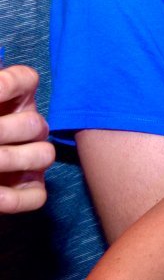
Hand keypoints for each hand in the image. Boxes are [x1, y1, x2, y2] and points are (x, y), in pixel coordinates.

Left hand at [0, 65, 52, 212]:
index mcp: (8, 100)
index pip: (24, 80)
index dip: (7, 84)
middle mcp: (25, 127)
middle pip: (34, 124)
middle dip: (3, 130)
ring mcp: (30, 159)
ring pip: (43, 155)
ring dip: (10, 160)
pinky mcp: (28, 189)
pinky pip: (36, 196)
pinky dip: (13, 199)